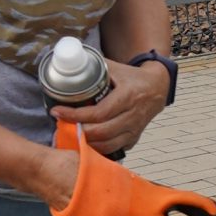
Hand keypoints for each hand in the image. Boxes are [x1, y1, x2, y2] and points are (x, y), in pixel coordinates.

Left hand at [48, 56, 169, 158]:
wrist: (157, 88)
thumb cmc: (133, 78)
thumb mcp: (115, 68)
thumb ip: (93, 67)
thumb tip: (68, 66)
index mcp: (127, 96)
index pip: (99, 113)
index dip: (75, 115)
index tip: (58, 112)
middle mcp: (133, 115)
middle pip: (102, 132)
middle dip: (78, 131)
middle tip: (63, 124)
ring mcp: (134, 129)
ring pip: (108, 144)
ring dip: (87, 142)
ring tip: (72, 134)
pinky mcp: (134, 138)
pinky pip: (114, 149)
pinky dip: (98, 149)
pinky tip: (86, 142)